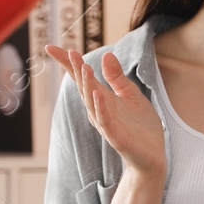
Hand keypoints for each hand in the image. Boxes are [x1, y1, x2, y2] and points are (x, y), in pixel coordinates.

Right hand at [47, 45, 164, 177]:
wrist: (152, 156)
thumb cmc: (140, 126)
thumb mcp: (130, 95)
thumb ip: (116, 77)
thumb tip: (106, 54)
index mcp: (102, 99)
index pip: (81, 78)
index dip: (67, 63)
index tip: (51, 47)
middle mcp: (99, 110)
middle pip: (84, 87)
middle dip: (76, 70)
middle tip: (70, 52)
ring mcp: (107, 124)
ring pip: (92, 102)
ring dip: (88, 85)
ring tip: (84, 66)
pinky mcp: (117, 137)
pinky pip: (106, 121)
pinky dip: (101, 108)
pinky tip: (98, 95)